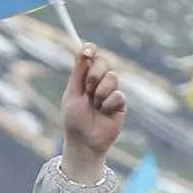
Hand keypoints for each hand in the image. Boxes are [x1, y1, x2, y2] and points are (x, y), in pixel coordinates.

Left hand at [61, 44, 127, 173]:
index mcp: (83, 78)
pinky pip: (118, 94)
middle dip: (95, 74)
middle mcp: (98, 82)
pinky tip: (104, 112)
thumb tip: (84, 50)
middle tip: (88, 89)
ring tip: (95, 106)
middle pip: (103, 61)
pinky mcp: (120, 103)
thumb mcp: (73, 94)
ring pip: (112, 77)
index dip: (89, 50)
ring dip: (101, 92)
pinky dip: (108, 103)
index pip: (89, 57)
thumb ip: (79, 73)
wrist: (84, 142)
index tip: (88, 51)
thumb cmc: (74, 120)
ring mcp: (110, 91)